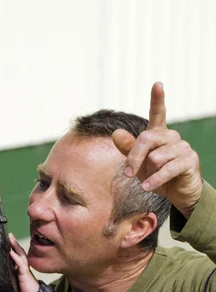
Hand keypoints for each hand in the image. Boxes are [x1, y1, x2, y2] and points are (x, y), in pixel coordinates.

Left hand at [9, 233, 39, 291]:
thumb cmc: (24, 291)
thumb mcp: (14, 281)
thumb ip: (10, 275)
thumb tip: (0, 269)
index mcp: (20, 268)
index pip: (17, 255)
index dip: (13, 247)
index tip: (7, 239)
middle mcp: (23, 267)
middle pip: (19, 252)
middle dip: (14, 243)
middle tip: (10, 234)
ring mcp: (25, 270)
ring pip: (21, 255)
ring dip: (16, 247)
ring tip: (11, 239)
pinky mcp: (25, 274)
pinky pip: (20, 264)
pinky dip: (16, 258)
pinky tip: (11, 252)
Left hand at [112, 82, 202, 218]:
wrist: (177, 193)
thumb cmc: (156, 175)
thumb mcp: (138, 164)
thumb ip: (128, 149)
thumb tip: (116, 133)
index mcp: (159, 134)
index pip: (158, 113)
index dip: (157, 99)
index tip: (157, 84)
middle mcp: (172, 136)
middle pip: (146, 139)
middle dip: (134, 158)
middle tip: (127, 174)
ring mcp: (182, 147)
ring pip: (156, 157)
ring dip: (149, 173)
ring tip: (151, 180)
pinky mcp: (189, 160)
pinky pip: (167, 169)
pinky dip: (154, 180)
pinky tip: (147, 187)